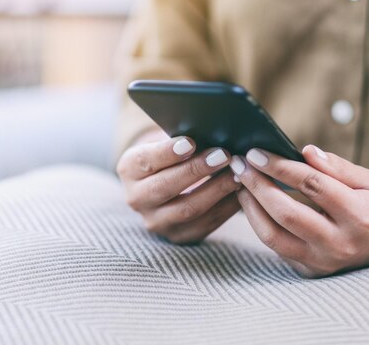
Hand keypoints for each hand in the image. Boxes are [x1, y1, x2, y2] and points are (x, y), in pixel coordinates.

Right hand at [117, 130, 240, 243]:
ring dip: (216, 190)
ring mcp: (156, 221)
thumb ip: (180, 142)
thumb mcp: (163, 143)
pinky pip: (205, 224)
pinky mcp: (178, 235)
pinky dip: (225, 207)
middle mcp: (136, 198)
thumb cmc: (169, 156)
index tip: (191, 142)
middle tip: (223, 155)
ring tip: (236, 174)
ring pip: (187, 209)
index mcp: (128, 170)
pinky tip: (239, 192)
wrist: (162, 185)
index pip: (145, 161)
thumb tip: (211, 134)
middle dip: (197, 170)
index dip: (168, 153)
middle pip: (165, 187)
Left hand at [231, 145, 368, 276]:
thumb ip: (336, 167)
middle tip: (240, 165)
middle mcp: (340, 243)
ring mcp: (324, 261)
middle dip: (257, 186)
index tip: (255, 153)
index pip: (311, 186)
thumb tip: (304, 151)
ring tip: (240, 183)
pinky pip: (276, 247)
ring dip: (250, 208)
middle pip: (287, 213)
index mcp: (359, 216)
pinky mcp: (311, 270)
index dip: (280, 167)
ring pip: (273, 237)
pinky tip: (251, 203)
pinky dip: (260, 223)